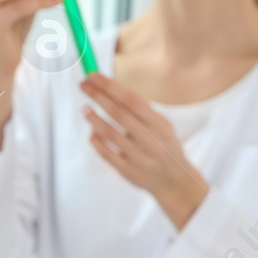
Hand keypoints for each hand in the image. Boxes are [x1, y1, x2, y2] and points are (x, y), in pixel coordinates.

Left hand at [81, 73, 209, 229]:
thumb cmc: (163, 146)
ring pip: (109, 134)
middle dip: (98, 97)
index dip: (111, 86)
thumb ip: (141, 111)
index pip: (132, 100)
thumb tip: (111, 88)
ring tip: (85, 108)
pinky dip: (96, 140)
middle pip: (118, 114)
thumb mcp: (162, 126)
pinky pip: (106, 153)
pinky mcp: (128, 172)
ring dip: (93, 119)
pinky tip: (92, 131)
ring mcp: (138, 158)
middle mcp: (150, 140)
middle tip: (83, 85)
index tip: (94, 76)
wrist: (174, 181)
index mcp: (160, 125)